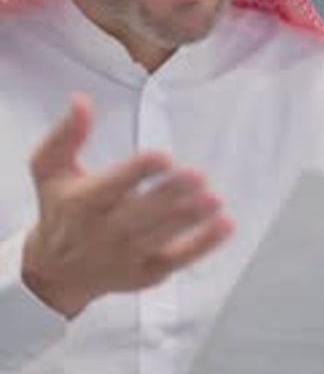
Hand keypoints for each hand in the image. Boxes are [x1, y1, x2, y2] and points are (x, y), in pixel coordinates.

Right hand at [22, 93, 233, 317]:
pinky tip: (225, 225)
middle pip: (141, 213)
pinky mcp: (148, 273)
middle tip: (197, 176)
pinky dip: (204, 244)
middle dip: (170, 195)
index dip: (139, 171)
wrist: (55, 272)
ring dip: (190, 218)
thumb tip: (82, 100)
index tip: (162, 157)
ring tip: (214, 200)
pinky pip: (179, 259)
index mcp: (83, 202)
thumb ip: (67, 133)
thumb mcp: (48, 168)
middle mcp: (105, 232)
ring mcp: (128, 255)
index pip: (113, 185)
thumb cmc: (59, 210)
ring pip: (162, 236)